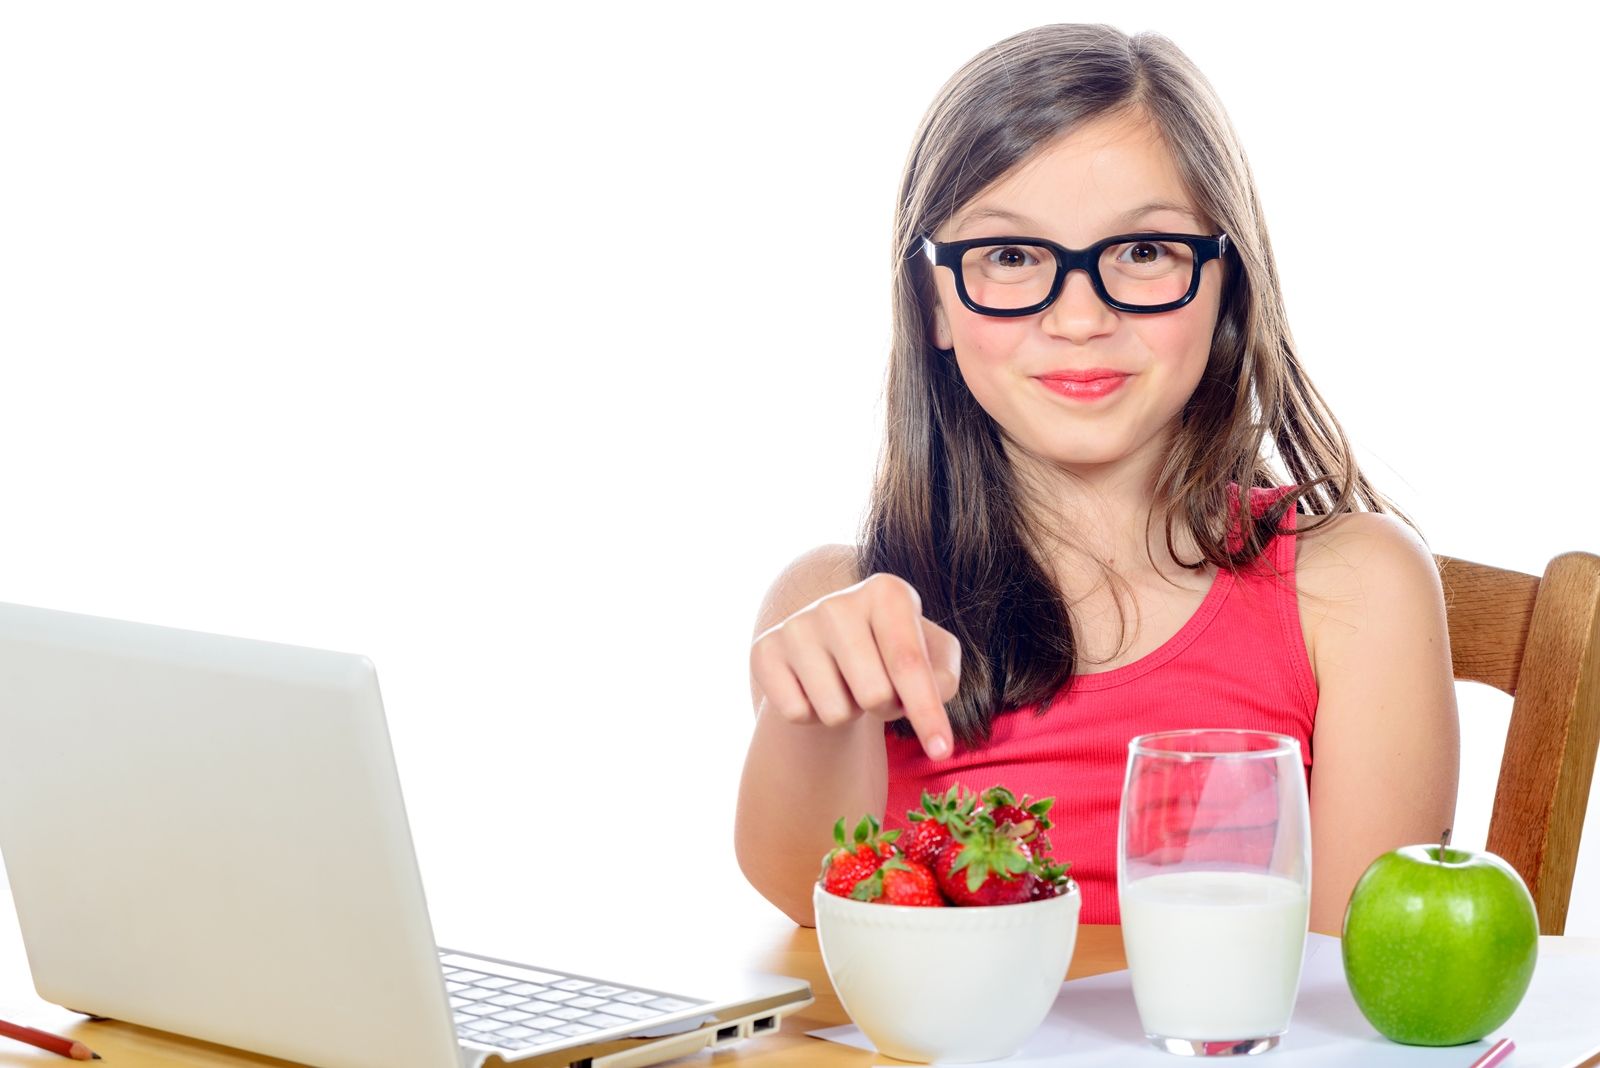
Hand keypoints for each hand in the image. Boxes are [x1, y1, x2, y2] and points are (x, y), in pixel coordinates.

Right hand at [750, 573, 959, 759]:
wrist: (832, 648)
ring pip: (835, 712)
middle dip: (885, 708)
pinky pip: (796, 714)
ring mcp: (796, 625)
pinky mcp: (764, 651)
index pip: (909, 664)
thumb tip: (929, 694)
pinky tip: (814, 688)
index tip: (942, 753)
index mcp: (887, 592)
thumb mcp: (933, 656)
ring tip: (846, 685)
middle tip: (878, 687)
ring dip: (848, 713)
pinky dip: (812, 716)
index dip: (929, 713)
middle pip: (874, 694)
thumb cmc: (892, 653)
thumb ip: (945, 676)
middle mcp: (837, 602)